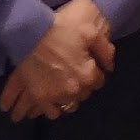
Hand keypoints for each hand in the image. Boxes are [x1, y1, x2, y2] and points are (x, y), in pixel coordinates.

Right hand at [0, 0, 110, 121]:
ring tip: (61, 92)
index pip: (98, 81)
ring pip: (67, 106)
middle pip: (83, 95)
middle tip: (73, 75)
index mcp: (87, 75)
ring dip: (66, 100)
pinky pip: (48, 111)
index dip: (93, 72)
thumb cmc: (61, 28)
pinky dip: (49, 108)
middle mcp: (73, 90)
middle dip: (80, 86)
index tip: (88, 65)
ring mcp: (55, 96)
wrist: (30, 33)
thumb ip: (104, 49)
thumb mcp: (90, 31)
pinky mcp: (38, 97)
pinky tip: (49, 102)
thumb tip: (109, 66)